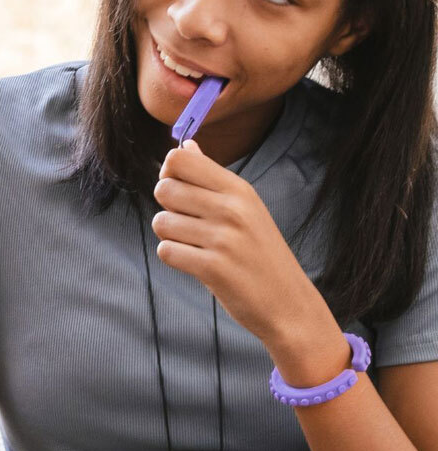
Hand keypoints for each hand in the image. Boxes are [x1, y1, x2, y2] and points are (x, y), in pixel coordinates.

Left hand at [152, 139, 335, 355]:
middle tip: (188, 223)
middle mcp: (231, 209)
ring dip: (170, 235)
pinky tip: (195, 263)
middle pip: (164, 188)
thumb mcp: (246, 208)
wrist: (288, 303)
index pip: (180, 160)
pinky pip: (166, 251)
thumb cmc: (261, 253)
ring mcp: (222, 238)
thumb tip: (187, 146)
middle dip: (167, 206)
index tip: (181, 191)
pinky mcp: (212, 268)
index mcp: (239, 189)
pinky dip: (174, 258)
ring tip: (195, 246)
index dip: (169, 174)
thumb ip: (211, 177)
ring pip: (161, 221)